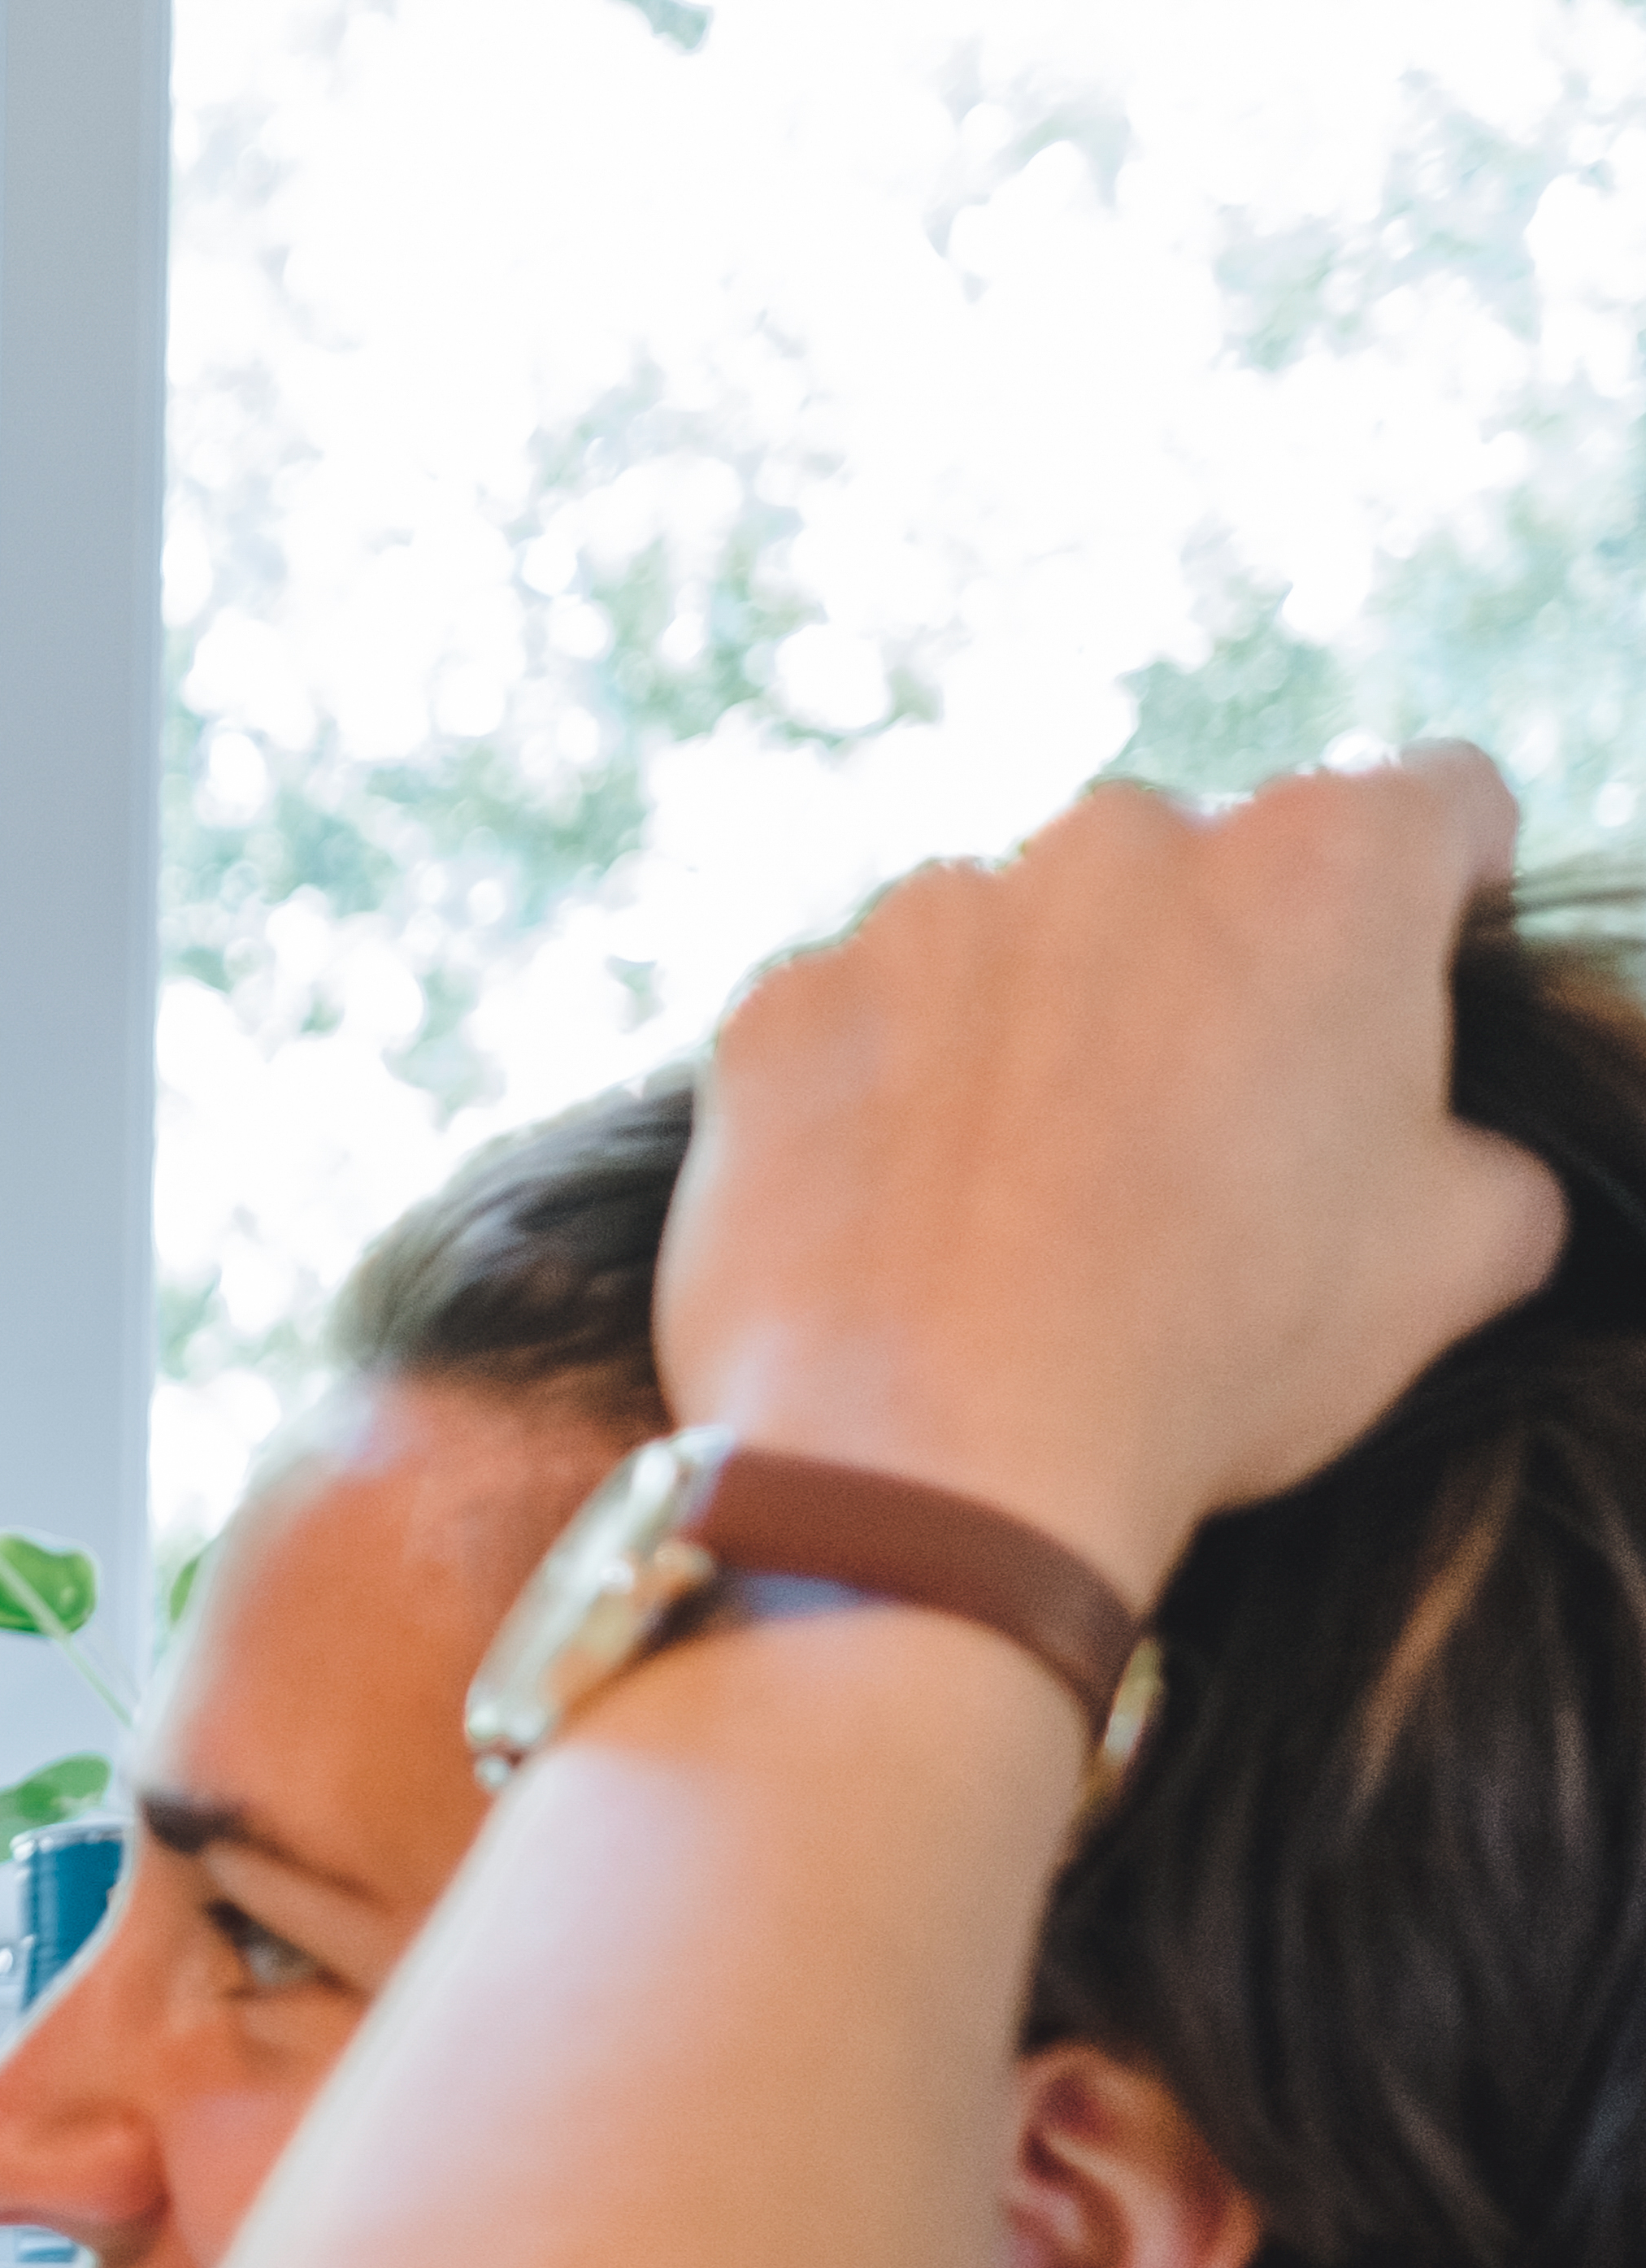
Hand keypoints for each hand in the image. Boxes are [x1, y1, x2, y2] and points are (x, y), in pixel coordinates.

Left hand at [665, 751, 1563, 1605]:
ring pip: (1017, 941)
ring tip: (1041, 1196)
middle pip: (1202, 873)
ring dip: (1040, 1025)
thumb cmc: (1218, 1348)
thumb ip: (1482, 1148)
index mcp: (1323, 865)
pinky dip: (891, 1093)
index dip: (1441, 897)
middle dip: (1216, 974)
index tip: (1403, 985)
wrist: (937, 1457)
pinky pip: (864, 1022)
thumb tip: (1454, 1153)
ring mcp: (928, 910)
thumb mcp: (1457, 1259)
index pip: (1434, 810)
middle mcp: (1118, 841)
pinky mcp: (785, 999)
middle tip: (1205, 1138)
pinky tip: (913, 1213)